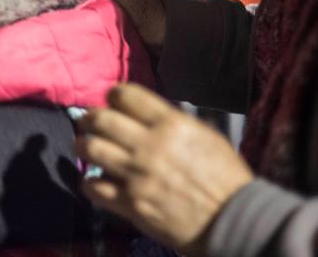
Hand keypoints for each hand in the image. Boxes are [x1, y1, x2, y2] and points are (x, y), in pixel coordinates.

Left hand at [75, 84, 253, 255]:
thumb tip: (140, 113)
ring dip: (82, 145)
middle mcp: (151, 145)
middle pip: (101, 120)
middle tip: (87, 123)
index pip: (126, 96)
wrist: (235, 221)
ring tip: (85, 147)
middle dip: (89, 118)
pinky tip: (94, 180)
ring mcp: (138, 175)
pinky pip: (93, 187)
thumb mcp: (204, 136)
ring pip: (90, 149)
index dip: (113, 96)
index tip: (110, 102)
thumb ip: (170, 121)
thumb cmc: (224, 176)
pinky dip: (89, 182)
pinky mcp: (131, 204)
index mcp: (172, 124)